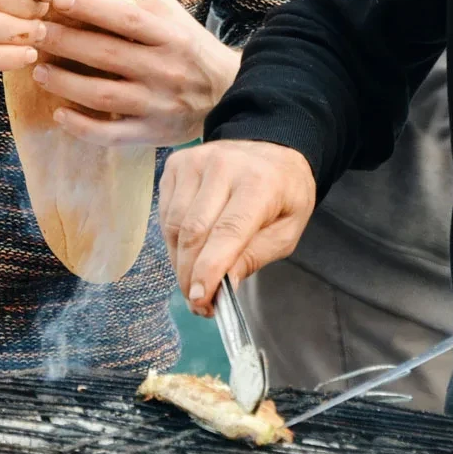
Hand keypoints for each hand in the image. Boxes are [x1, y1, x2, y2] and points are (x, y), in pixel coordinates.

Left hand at [33, 0, 241, 146]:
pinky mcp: (153, 133)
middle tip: (35, 34)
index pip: (125, 19)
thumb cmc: (192, 51)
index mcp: (171, 38)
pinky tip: (60, 114)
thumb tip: (87, 5)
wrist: (228, 93)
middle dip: (64, 42)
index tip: (57, 1)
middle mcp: (165, 71)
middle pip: (106, 55)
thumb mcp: (175, 19)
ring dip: (65, 83)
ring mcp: (158, 105)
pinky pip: (112, 134)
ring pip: (102, 96)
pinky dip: (82, 127)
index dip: (89, 8)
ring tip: (40, 72)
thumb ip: (139, 10)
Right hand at [159, 140, 315, 315]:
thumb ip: (254, 256)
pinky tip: (189, 250)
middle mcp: (224, 166)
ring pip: (174, 224)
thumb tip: (223, 285)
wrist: (273, 151)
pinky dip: (174, 240)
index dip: (209, 269)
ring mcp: (196, 161)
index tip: (200, 299)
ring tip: (195, 280)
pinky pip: (166, 213)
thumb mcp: (286, 231)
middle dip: (190, 274)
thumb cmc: (284, 194)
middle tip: (198, 302)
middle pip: (194, 231)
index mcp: (259, 183)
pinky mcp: (177, 164)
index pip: (227, 232)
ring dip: (180, 261)